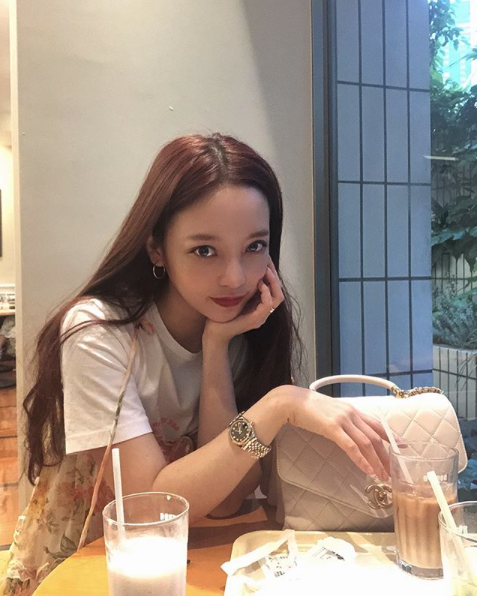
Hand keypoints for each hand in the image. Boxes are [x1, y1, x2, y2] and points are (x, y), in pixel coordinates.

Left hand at [204, 259, 283, 343]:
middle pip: (279, 293)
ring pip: (277, 298)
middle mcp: (264, 312)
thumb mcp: (238, 296)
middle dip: (275, 277)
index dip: (273, 276)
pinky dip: (265, 293)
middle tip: (268, 266)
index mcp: (260, 306)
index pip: (275, 290)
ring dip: (273, 283)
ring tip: (266, 272)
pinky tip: (260, 284)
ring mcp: (261, 317)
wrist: (215, 330)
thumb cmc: (224, 313)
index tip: (267, 264)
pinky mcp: (256, 320)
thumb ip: (246, 287)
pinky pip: (267, 305)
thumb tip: (250, 269)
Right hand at [274, 385, 389, 479]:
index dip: (391, 437)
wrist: (291, 401)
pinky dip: (361, 459)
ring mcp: (342, 420)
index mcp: (352, 410)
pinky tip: (366, 469)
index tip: (402, 447)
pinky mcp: (332, 428)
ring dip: (376, 461)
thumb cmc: (307, 408)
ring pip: (366, 443)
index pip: (377, 424)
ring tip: (382, 475)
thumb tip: (349, 433)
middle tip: (392, 471)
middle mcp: (351, 413)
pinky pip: (351, 446)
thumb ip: (342, 421)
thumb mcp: (330, 412)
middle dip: (386, 455)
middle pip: (375, 436)